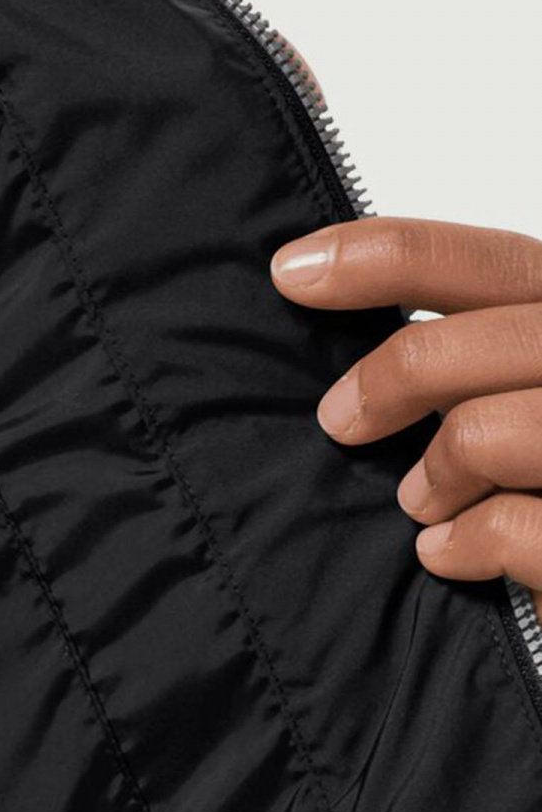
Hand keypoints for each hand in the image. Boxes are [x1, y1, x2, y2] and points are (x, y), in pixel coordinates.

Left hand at [273, 218, 541, 580]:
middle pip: (478, 343)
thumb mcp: (521, 386)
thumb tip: (340, 320)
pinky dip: (459, 546)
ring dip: (433, 476)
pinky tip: (449, 555)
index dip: (382, 255)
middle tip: (340, 421)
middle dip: (388, 381)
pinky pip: (506, 528)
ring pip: (484, 433)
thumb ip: (472, 355)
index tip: (292, 270)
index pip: (492, 261)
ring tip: (425, 503)